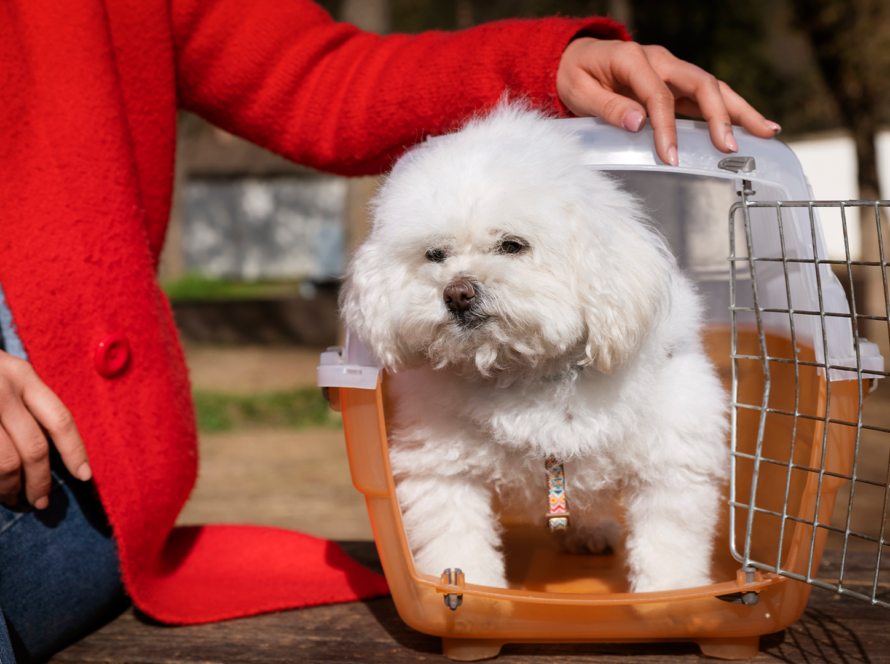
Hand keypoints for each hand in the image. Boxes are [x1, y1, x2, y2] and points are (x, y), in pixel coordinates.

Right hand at [0, 351, 90, 508]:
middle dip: (39, 481)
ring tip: (11, 497)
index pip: (59, 419)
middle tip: (40, 502)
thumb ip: (26, 403)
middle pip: (35, 447)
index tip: (85, 476)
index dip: (75, 452)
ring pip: (5, 462)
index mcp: (22, 375)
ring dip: (10, 487)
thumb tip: (47, 455)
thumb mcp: (4, 375)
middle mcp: (1, 389)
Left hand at [556, 38, 781, 166]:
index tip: (672, 157)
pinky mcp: (675, 82)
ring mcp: (671, 70)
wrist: (572, 58)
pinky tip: (750, 127)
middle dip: (719, 116)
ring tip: (766, 132)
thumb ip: (607, 106)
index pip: (659, 96)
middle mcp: (659, 60)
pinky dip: (729, 110)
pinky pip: (706, 96)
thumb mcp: (579, 91)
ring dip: (739, 110)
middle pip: (701, 84)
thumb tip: (637, 123)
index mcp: (633, 59)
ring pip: (713, 87)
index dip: (667, 128)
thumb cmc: (574, 75)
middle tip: (729, 147)